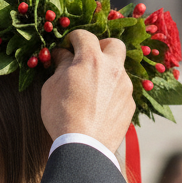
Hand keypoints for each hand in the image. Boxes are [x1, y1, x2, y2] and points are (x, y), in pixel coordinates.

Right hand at [41, 30, 133, 151]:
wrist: (84, 147)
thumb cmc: (61, 115)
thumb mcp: (51, 87)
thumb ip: (60, 66)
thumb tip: (62, 55)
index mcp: (92, 59)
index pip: (84, 35)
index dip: (73, 39)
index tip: (66, 47)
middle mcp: (113, 69)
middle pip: (114, 44)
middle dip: (101, 46)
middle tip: (87, 58)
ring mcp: (125, 87)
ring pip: (119, 70)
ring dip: (106, 72)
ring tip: (91, 88)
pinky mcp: (130, 105)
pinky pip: (121, 91)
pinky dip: (111, 92)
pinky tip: (98, 106)